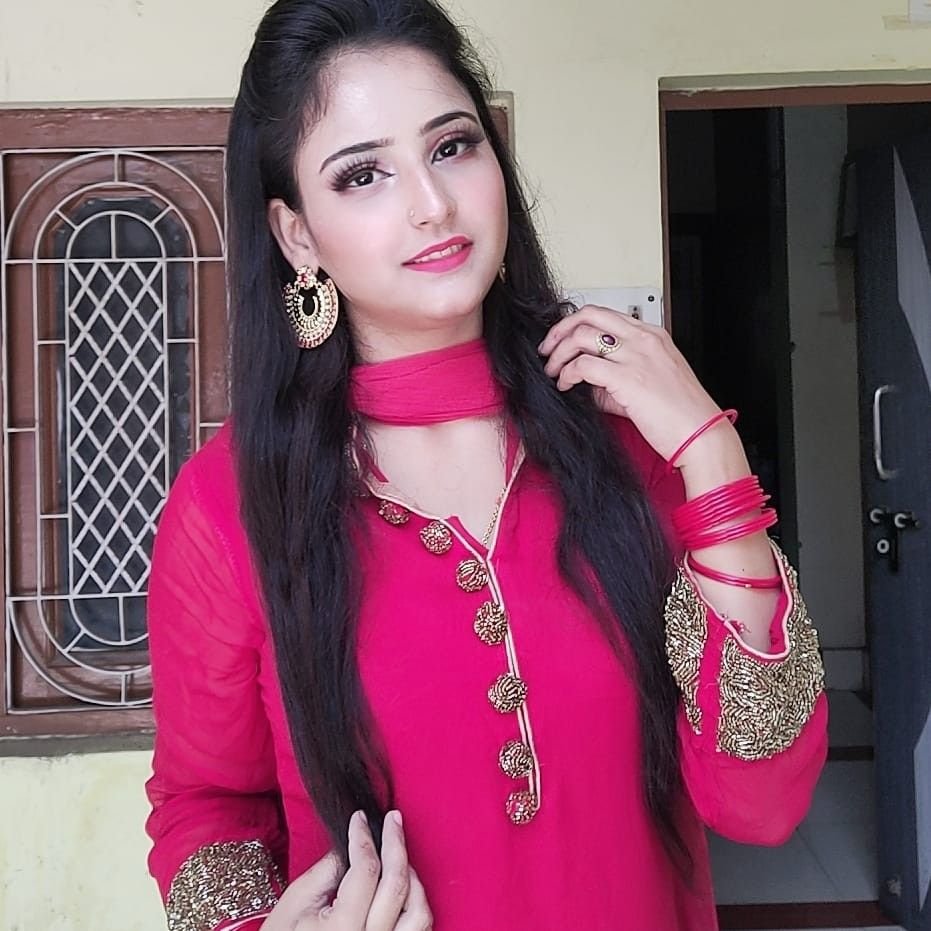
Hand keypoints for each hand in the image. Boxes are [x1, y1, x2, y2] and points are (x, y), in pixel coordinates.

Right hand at [262, 810, 431, 929]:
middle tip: (393, 819)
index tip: (359, 818)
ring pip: (418, 910)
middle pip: (397, 885)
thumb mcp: (296, 902)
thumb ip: (327, 870)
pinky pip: (418, 929)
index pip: (365, 870)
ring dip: (411, 876)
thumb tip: (351, 845)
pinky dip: (415, 902)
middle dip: (396, 844)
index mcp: (343, 929)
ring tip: (397, 854)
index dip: (363, 837)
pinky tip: (405, 885)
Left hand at [538, 304, 735, 468]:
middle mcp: (643, 339)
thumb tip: (583, 378)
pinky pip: (582, 365)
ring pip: (580, 337)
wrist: (702, 435)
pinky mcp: (628, 378)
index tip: (561, 340)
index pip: (603, 314)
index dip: (575, 324)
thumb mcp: (648, 383)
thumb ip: (615, 375)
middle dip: (559, 330)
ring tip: (553, 372)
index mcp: (652, 335)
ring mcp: (636, 355)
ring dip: (559, 354)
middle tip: (547, 350)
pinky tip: (565, 386)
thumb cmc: (681, 414)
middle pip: (588, 315)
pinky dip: (567, 374)